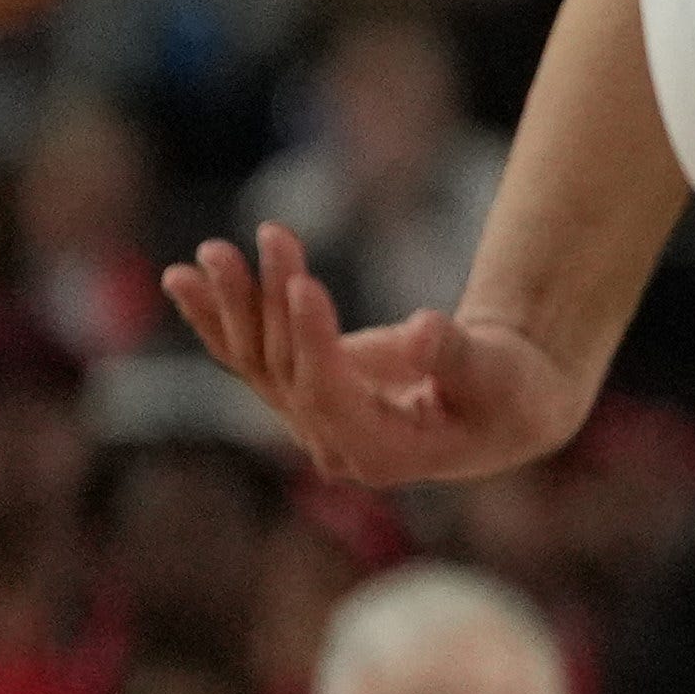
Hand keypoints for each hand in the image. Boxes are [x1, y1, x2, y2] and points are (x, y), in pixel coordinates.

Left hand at [158, 222, 598, 488]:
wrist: (504, 404)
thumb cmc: (512, 392)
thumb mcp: (501, 378)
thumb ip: (459, 358)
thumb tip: (425, 331)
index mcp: (385, 455)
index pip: (330, 395)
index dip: (313, 342)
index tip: (305, 284)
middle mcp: (336, 443)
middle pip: (285, 371)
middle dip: (271, 302)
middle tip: (269, 238)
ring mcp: (311, 418)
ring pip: (258, 360)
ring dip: (233, 303)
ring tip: (211, 252)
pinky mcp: (300, 387)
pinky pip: (248, 354)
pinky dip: (216, 317)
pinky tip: (182, 279)